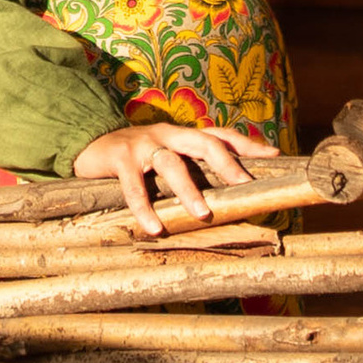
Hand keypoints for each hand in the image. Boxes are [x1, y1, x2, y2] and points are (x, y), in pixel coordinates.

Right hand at [72, 119, 278, 240]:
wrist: (88, 144)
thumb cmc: (134, 157)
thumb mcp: (164, 155)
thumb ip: (189, 166)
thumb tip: (226, 189)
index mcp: (181, 135)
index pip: (220, 135)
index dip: (247, 145)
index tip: (274, 156)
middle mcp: (167, 134)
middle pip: (204, 142)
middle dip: (227, 164)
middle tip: (244, 186)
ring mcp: (143, 144)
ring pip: (172, 164)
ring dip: (189, 191)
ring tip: (204, 214)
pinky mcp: (119, 157)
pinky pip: (135, 186)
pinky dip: (145, 208)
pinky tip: (154, 228)